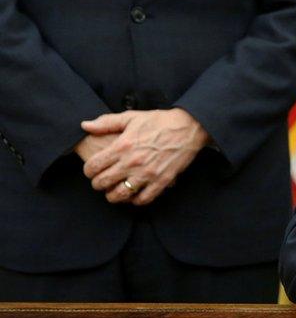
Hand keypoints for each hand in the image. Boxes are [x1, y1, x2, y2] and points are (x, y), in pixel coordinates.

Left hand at [81, 108, 209, 204]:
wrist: (189, 127)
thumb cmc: (160, 121)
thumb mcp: (132, 117)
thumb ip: (106, 122)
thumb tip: (85, 125)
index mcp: (122, 146)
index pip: (93, 167)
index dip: (88, 171)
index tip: (92, 170)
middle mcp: (132, 162)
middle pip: (103, 183)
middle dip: (98, 184)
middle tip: (101, 181)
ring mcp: (148, 174)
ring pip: (120, 195)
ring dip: (113, 195)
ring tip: (114, 191)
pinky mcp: (162, 181)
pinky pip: (143, 199)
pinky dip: (135, 200)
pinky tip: (134, 194)